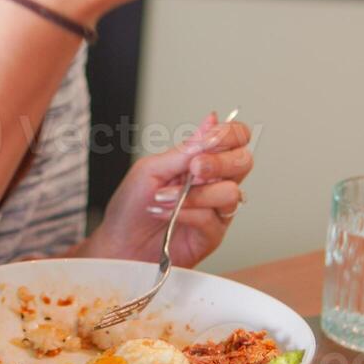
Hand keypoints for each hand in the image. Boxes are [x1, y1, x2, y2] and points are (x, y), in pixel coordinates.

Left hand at [74, 111, 252, 267]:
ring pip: (231, 192)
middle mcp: (213, 182)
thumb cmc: (131, 206)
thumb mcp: (152, 168)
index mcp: (200, 160)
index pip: (235, 138)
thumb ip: (185, 149)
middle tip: (194, 167)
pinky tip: (167, 212)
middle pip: (244, 161)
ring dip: (196, 193)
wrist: (119, 244)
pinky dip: (187, 212)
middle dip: (220, 162)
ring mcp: (215, 209)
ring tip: (165, 196)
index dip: (230, 133)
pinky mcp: (212, 234)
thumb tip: (211, 120)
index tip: (209, 139)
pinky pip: (212, 218)